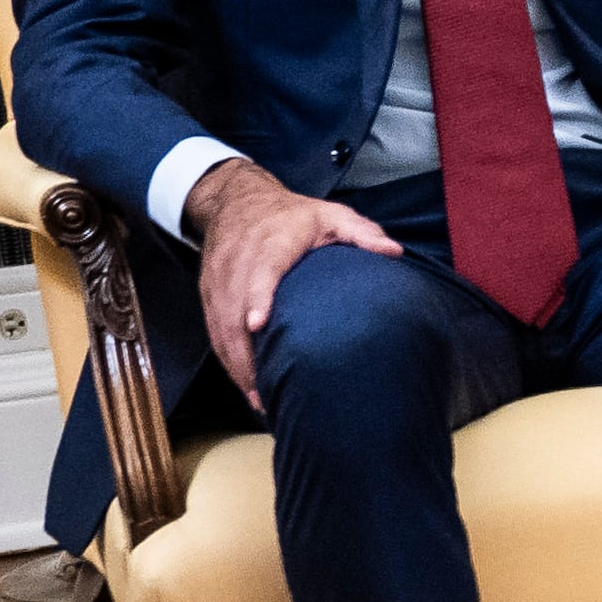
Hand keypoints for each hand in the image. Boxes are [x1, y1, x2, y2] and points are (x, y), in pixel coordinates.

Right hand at [184, 161, 398, 410]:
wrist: (237, 200)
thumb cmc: (292, 215)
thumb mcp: (330, 214)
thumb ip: (360, 233)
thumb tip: (393, 251)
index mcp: (270, 243)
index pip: (259, 271)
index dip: (256, 297)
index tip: (257, 324)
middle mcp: (238, 263)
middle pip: (233, 310)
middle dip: (245, 353)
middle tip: (266, 392)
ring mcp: (219, 280)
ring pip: (220, 326)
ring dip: (236, 366)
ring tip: (259, 401)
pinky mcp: (208, 293)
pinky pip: (213, 330)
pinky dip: (227, 360)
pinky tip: (246, 386)